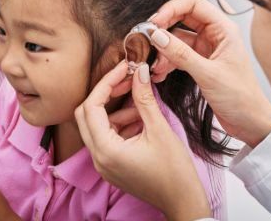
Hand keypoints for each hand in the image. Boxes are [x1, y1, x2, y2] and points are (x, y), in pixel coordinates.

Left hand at [75, 61, 211, 220]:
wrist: (184, 202)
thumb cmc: (175, 172)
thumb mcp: (159, 130)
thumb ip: (144, 99)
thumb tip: (139, 72)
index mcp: (105, 150)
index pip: (91, 106)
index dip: (106, 83)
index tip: (124, 68)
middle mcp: (98, 159)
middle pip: (86, 115)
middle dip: (106, 94)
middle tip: (127, 80)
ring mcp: (103, 164)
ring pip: (97, 126)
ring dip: (116, 110)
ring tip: (141, 104)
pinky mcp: (112, 166)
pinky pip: (107, 138)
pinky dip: (120, 124)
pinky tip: (141, 119)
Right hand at [149, 0, 270, 146]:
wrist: (250, 123)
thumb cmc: (241, 98)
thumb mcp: (208, 75)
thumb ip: (181, 54)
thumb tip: (157, 36)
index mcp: (223, 29)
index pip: (193, 4)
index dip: (171, 8)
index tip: (155, 23)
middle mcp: (214, 35)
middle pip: (182, 18)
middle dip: (162, 29)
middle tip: (146, 40)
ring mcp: (206, 48)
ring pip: (177, 38)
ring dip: (163, 50)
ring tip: (153, 64)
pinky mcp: (200, 62)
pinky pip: (177, 54)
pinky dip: (166, 62)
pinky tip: (159, 73)